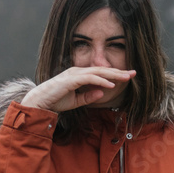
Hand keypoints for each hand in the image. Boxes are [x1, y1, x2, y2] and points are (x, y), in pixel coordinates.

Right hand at [20, 67, 135, 111]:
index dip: (114, 74)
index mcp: (79, 74)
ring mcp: (74, 74)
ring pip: (98, 71)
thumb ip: (89, 96)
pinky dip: (102, 80)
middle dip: (118, 71)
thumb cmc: (55, 101)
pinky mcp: (71, 79)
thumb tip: (102, 93)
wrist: (39, 103)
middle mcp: (77, 71)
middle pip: (102, 69)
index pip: (100, 72)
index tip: (127, 76)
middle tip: (134, 73)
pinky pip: (90, 78)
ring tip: (126, 77)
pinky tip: (111, 84)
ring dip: (113, 74)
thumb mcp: (76, 101)